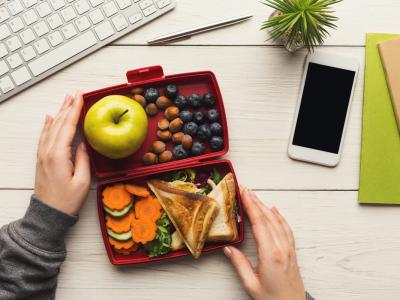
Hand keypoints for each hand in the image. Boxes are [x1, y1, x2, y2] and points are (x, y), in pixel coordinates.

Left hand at [34, 92, 90, 215]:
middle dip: (67, 106)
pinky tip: (50, 117)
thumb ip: (83, 158)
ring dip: (59, 112)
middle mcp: (48, 151)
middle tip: (75, 93)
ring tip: (66, 100)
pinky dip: (48, 124)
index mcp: (58, 155)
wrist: (48, 214)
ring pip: (51, 127)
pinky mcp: (42, 159)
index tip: (80, 97)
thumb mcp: (82, 181)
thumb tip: (83, 143)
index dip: (74, 110)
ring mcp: (43, 154)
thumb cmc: (67, 200)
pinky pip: (44, 136)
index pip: (68, 126)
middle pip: (58, 123)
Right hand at [224, 187, 305, 299]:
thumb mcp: (251, 284)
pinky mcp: (291, 251)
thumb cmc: (273, 299)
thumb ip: (239, 264)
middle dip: (255, 201)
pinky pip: (286, 228)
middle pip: (267, 218)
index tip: (244, 193)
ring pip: (277, 221)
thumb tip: (229, 248)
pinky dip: (279, 216)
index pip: (259, 223)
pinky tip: (274, 210)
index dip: (251, 206)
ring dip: (265, 206)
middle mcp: (281, 248)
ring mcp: (288, 248)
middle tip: (246, 189)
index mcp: (270, 254)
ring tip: (255, 196)